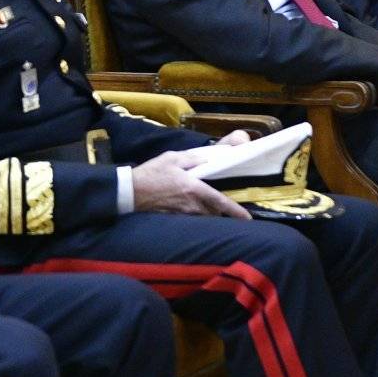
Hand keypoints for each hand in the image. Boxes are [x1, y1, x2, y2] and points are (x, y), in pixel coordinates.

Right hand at [130, 149, 248, 219]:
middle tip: (225, 206)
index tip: (247, 219)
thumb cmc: (151, 173)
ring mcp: (183, 213)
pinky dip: (195, 214)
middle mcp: (192, 204)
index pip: (221, 202)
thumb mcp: (173, 158)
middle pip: (214, 212)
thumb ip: (193, 159)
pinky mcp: (175, 217)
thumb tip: (208, 160)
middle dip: (220, 210)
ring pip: (203, 216)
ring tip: (207, 206)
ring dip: (208, 212)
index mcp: (195, 188)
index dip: (236, 211)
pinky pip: (191, 218)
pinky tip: (190, 207)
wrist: (130, 191)